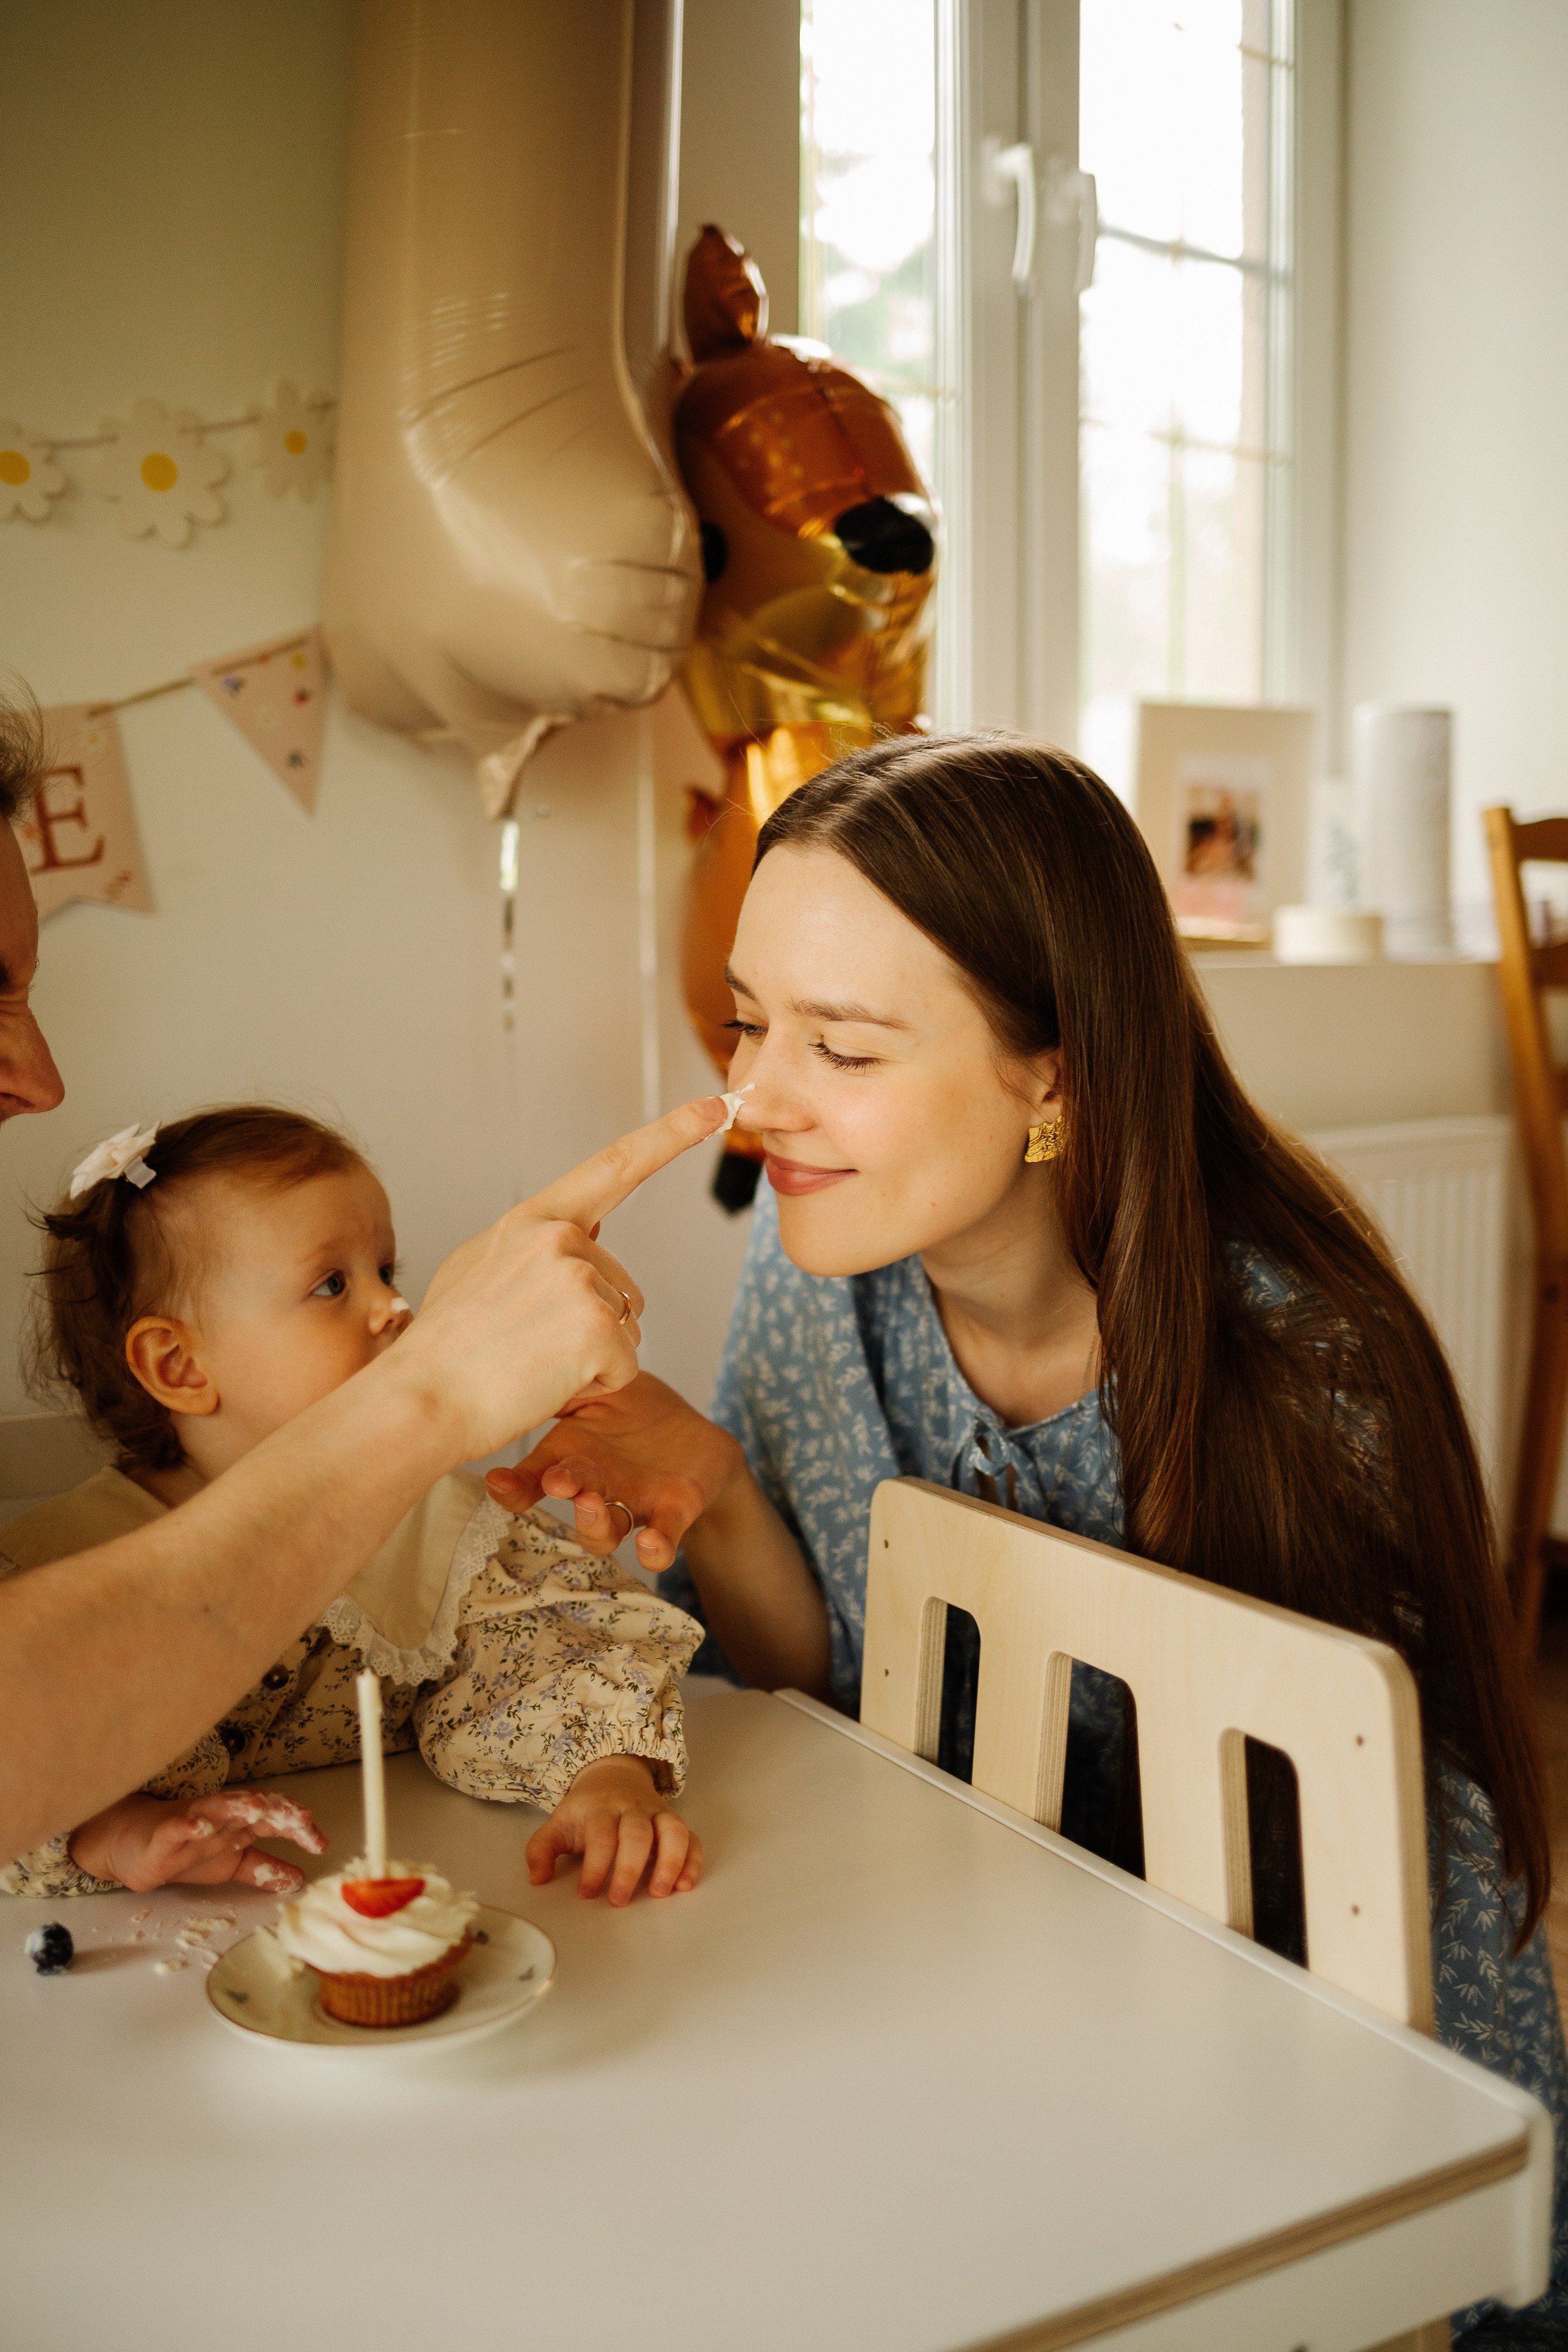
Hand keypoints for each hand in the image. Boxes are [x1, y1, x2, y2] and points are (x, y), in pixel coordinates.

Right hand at [67, 1787, 327, 1894]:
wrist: (134, 1849)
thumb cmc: (186, 1853)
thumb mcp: (230, 1865)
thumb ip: (263, 1869)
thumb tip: (299, 1879)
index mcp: (239, 1827)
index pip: (275, 1823)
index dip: (299, 1829)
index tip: (320, 1843)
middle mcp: (221, 1819)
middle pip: (255, 1810)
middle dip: (280, 1811)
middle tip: (302, 1818)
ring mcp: (192, 1823)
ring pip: (218, 1809)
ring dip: (238, 1805)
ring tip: (258, 1806)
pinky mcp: (163, 1836)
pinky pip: (175, 1828)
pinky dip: (187, 1825)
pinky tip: (198, 1825)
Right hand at [388, 1096, 727, 1465]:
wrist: (418, 1401)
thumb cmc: (445, 1348)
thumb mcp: (479, 1269)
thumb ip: (533, 1244)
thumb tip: (588, 1228)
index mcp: (533, 1219)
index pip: (614, 1166)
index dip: (670, 1135)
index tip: (715, 1107)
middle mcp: (561, 1238)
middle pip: (621, 1288)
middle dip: (592, 1327)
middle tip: (525, 1346)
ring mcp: (581, 1279)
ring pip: (624, 1330)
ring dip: (589, 1358)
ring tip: (529, 1363)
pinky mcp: (598, 1327)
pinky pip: (624, 1367)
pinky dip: (593, 1386)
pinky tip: (544, 1383)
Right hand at [488, 1372, 744, 1570]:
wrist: (697, 1439)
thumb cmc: (640, 1411)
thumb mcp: (601, 1389)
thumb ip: (568, 1386)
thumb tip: (527, 1369)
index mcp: (572, 1454)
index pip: (532, 1477)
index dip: (512, 1486)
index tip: (497, 1482)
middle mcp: (596, 1486)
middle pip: (571, 1498)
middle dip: (561, 1490)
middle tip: (558, 1481)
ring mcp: (632, 1504)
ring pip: (606, 1529)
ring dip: (594, 1524)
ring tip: (590, 1505)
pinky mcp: (673, 1513)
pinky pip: (663, 1537)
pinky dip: (655, 1549)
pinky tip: (650, 1545)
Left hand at [525, 1756, 701, 1904]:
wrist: (613, 1773)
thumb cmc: (585, 1810)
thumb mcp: (558, 1824)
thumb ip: (542, 1849)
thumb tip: (537, 1879)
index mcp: (600, 1809)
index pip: (601, 1835)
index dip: (595, 1866)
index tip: (587, 1893)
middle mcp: (632, 1809)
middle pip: (636, 1833)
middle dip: (629, 1868)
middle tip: (619, 1901)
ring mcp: (656, 1813)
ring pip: (672, 1830)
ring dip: (669, 1861)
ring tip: (661, 1892)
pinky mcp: (674, 1821)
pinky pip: (691, 1836)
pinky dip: (693, 1859)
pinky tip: (686, 1885)